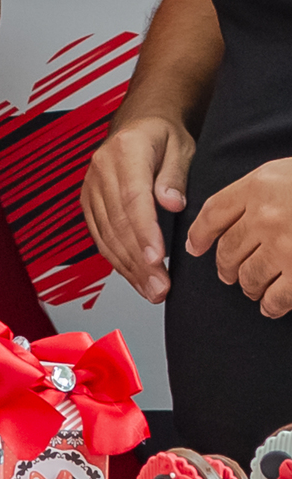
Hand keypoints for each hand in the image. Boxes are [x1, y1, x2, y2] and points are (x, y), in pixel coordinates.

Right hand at [81, 116, 195, 301]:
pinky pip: (100, 237)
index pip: (132, 198)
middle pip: (117, 223)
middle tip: (160, 288)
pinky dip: (117, 260)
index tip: (155, 258)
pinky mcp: (88, 203)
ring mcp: (91, 188)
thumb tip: (173, 203)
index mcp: (125, 151)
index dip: (143, 231)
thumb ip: (175, 174)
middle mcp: (101, 171)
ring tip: (151, 290)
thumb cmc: (163, 136)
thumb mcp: (181, 145)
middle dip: (138, 260)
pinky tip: (134, 277)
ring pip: (106, 235)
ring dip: (128, 268)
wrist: (138, 125)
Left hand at [186, 158, 291, 317]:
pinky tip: (271, 306)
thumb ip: (260, 190)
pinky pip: (277, 297)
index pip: (214, 212)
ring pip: (248, 276)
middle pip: (228, 249)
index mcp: (260, 185)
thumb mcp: (287, 172)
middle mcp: (266, 215)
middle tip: (228, 274)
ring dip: (247, 286)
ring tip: (252, 289)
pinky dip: (271, 305)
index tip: (196, 247)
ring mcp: (284, 245)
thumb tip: (230, 219)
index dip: (200, 233)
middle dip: (225, 266)